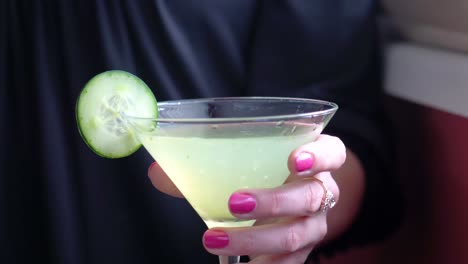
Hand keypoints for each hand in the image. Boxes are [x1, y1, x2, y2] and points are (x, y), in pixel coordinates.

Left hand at [148, 135, 345, 262]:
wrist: (292, 200)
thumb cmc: (266, 171)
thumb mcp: (247, 160)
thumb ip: (205, 164)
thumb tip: (156, 173)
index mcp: (316, 159)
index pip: (332, 152)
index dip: (318, 156)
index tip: (293, 161)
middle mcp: (321, 191)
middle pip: (310, 197)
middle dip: (273, 201)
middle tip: (235, 203)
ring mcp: (315, 225)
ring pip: (297, 235)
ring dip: (256, 239)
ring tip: (215, 239)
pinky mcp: (302, 252)